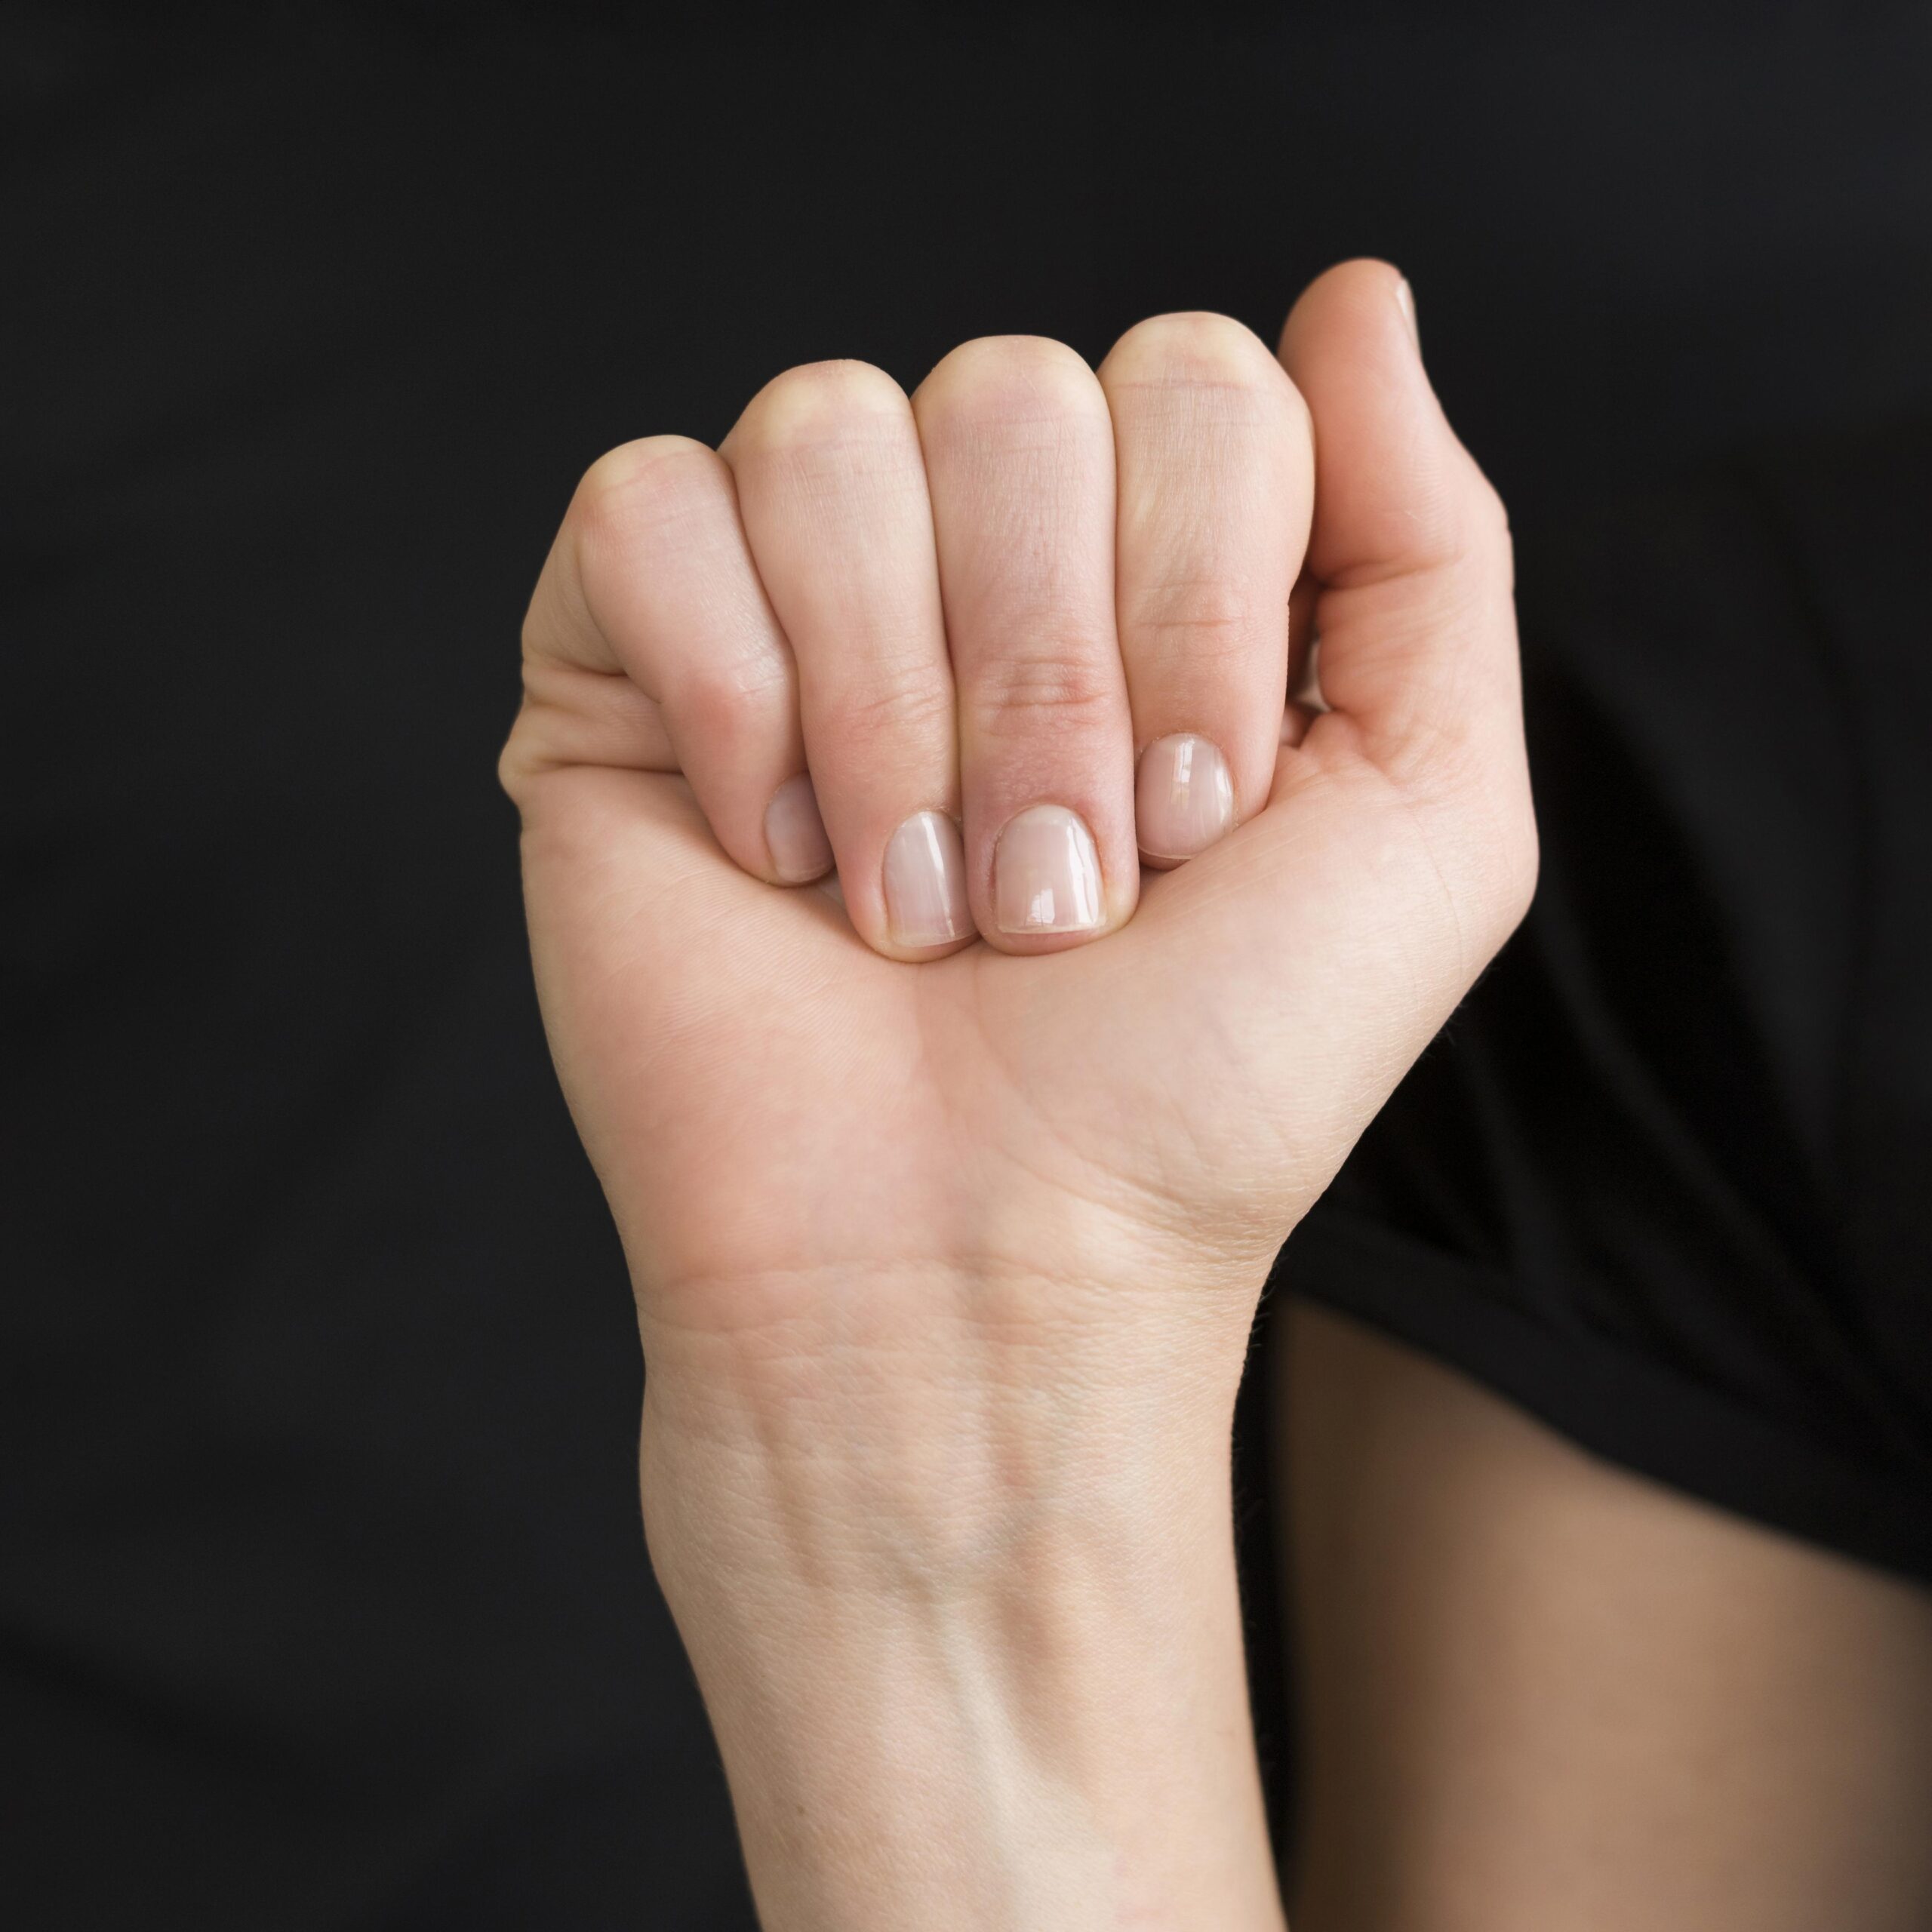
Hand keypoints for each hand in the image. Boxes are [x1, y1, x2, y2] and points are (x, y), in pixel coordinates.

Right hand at [501, 260, 1533, 1928]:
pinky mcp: (620, 670)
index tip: (1192, 828)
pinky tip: (767, 845)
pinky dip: (727, 686)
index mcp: (1150, 575)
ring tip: (909, 905)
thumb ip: (1429, 540)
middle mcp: (973, 565)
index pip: (1196, 382)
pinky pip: (645, 511)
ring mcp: (791, 609)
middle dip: (1050, 679)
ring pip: (830, 436)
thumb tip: (1355, 291)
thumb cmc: (1202, 1084)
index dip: (1200, 599)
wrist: (976, 1270)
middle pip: (1012, 396)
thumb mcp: (1423, 817)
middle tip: (1049, 898)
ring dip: (897, 710)